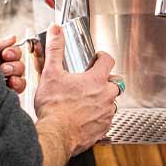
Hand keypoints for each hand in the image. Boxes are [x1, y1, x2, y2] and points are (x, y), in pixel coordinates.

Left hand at [0, 35, 26, 93]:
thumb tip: (14, 38)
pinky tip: (9, 85)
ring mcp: (3, 83)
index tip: (6, 54)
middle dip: (14, 66)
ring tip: (6, 77)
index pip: (14, 54)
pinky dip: (18, 86)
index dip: (13, 53)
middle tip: (3, 68)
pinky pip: (19, 89)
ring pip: (21, 77)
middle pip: (20, 66)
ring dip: (16, 76)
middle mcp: (1, 71)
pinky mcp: (4, 95)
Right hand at [33, 24, 120, 154]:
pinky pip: (106, 119)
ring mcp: (106, 113)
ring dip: (103, 100)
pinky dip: (99, 117)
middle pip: (114, 82)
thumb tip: (55, 30)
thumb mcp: (51, 73)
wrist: (55, 135)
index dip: (103, 57)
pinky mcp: (103, 129)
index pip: (108, 61)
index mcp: (96, 80)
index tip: (97, 58)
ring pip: (111, 102)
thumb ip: (55, 49)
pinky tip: (87, 118)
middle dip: (105, 80)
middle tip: (92, 82)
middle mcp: (106, 96)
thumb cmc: (54, 107)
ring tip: (88, 101)